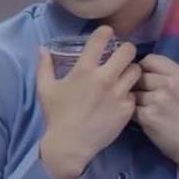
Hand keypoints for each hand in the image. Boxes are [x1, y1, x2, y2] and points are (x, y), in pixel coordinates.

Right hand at [36, 25, 141, 172]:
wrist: (70, 145)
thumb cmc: (56, 115)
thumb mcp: (45, 88)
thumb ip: (44, 66)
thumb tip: (42, 48)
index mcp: (84, 70)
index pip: (101, 38)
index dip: (106, 32)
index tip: (107, 35)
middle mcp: (104, 78)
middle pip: (128, 50)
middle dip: (126, 50)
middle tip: (121, 56)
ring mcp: (118, 94)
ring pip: (136, 70)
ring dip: (130, 70)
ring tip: (124, 76)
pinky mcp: (127, 109)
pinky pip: (134, 93)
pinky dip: (128, 93)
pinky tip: (120, 98)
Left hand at [132, 53, 178, 178]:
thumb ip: (178, 79)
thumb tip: (158, 71)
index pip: (150, 59)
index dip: (144, 68)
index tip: (145, 77)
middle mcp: (168, 84)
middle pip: (138, 75)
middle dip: (138, 84)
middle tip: (142, 95)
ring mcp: (156, 100)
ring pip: (132, 91)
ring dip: (134, 99)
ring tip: (143, 108)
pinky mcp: (147, 116)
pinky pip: (131, 108)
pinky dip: (133, 113)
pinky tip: (142, 119)